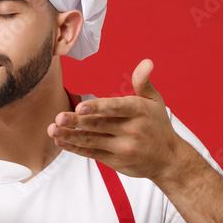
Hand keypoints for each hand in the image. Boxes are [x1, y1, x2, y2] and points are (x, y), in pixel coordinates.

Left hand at [47, 59, 182, 180]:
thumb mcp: (155, 102)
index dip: (97, 107)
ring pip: (92, 141)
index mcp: (139, 111)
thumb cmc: (158, 126)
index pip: (116, 108)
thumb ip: (143, 82)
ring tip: (52, 131)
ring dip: (70, 136)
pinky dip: (75, 148)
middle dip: (77, 122)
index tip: (80, 106)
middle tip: (59, 117)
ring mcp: (122, 148)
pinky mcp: (115, 161)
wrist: (169, 160)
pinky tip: (61, 142)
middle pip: (100, 125)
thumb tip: (146, 62)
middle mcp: (131, 130)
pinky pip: (92, 154)